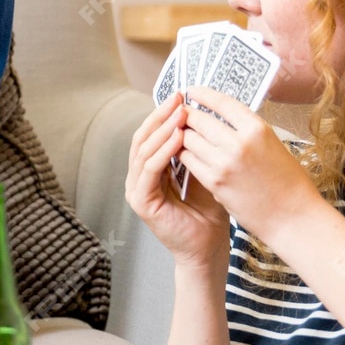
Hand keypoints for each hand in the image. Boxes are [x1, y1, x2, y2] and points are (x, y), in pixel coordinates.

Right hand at [124, 94, 230, 269]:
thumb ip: (196, 149)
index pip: (151, 135)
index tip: (183, 96)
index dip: (164, 114)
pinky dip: (163, 151)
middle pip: (142, 137)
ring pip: (143, 150)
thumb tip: (203, 115)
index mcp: (150, 170)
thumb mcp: (203, 172)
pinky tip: (178, 138)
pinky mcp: (141, 201)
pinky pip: (150, 169)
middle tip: (178, 97)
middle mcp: (138, 178)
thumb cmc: (209, 213)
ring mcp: (136, 189)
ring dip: (162, 129)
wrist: (208, 249)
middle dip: (160, 115)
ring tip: (180, 113)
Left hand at [177, 86, 324, 248]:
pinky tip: (186, 155)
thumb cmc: (288, 182)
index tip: (191, 91)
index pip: (221, 102)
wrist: (293, 217)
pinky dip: (184, 155)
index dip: (202, 94)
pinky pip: (187, 160)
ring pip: (187, 138)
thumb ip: (245, 130)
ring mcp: (224, 163)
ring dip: (182, 136)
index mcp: (257, 128)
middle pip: (198, 118)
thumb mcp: (272, 144)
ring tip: (184, 137)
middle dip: (187, 116)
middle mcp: (239, 142)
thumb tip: (219, 116)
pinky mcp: (214, 182)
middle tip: (182, 116)